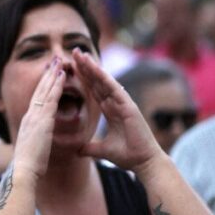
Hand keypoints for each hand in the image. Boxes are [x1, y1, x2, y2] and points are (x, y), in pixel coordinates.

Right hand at [11, 56, 65, 180]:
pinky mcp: (42, 120)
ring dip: (53, 74)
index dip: (43, 87)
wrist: (24, 171)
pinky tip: (63, 75)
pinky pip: (51, 98)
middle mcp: (30, 116)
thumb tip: (38, 143)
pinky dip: (57, 85)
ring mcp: (35, 116)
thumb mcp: (33, 149)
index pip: (37, 100)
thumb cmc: (30, 166)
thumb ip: (36, 141)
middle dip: (47, 75)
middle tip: (54, 61)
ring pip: (45, 90)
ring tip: (59, 61)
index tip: (48, 75)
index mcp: (28, 123)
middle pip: (39, 90)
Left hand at [72, 49, 163, 173]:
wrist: (144, 164)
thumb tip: (77, 150)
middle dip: (86, 67)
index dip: (83, 77)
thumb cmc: (128, 156)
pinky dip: (105, 78)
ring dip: (93, 68)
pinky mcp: (129, 107)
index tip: (71, 66)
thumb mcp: (102, 150)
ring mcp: (123, 103)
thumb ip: (90, 147)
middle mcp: (116, 104)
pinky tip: (95, 69)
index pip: (94, 90)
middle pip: (98, 81)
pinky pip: (115, 89)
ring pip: (105, 82)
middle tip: (74, 51)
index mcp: (110, 111)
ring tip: (82, 54)